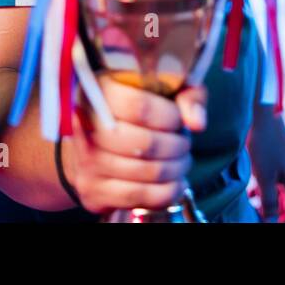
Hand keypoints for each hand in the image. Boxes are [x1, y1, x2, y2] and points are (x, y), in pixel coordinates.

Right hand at [63, 76, 206, 213]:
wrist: (91, 143)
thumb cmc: (134, 110)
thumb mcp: (162, 88)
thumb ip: (186, 94)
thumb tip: (197, 123)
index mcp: (100, 93)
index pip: (139, 107)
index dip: (169, 116)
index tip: (178, 120)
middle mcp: (87, 128)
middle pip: (145, 144)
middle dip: (177, 145)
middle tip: (184, 143)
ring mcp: (89, 163)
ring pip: (147, 172)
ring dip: (176, 168)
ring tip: (182, 160)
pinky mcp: (94, 191)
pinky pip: (141, 197)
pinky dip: (168, 191)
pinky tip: (176, 181)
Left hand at [247, 107, 284, 221]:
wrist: (263, 115)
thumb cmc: (264, 144)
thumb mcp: (264, 177)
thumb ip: (269, 201)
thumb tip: (270, 220)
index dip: (283, 222)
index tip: (267, 224)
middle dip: (274, 212)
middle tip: (257, 215)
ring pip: (283, 193)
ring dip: (269, 201)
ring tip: (252, 203)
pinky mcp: (283, 160)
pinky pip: (278, 181)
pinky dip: (267, 189)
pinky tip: (253, 190)